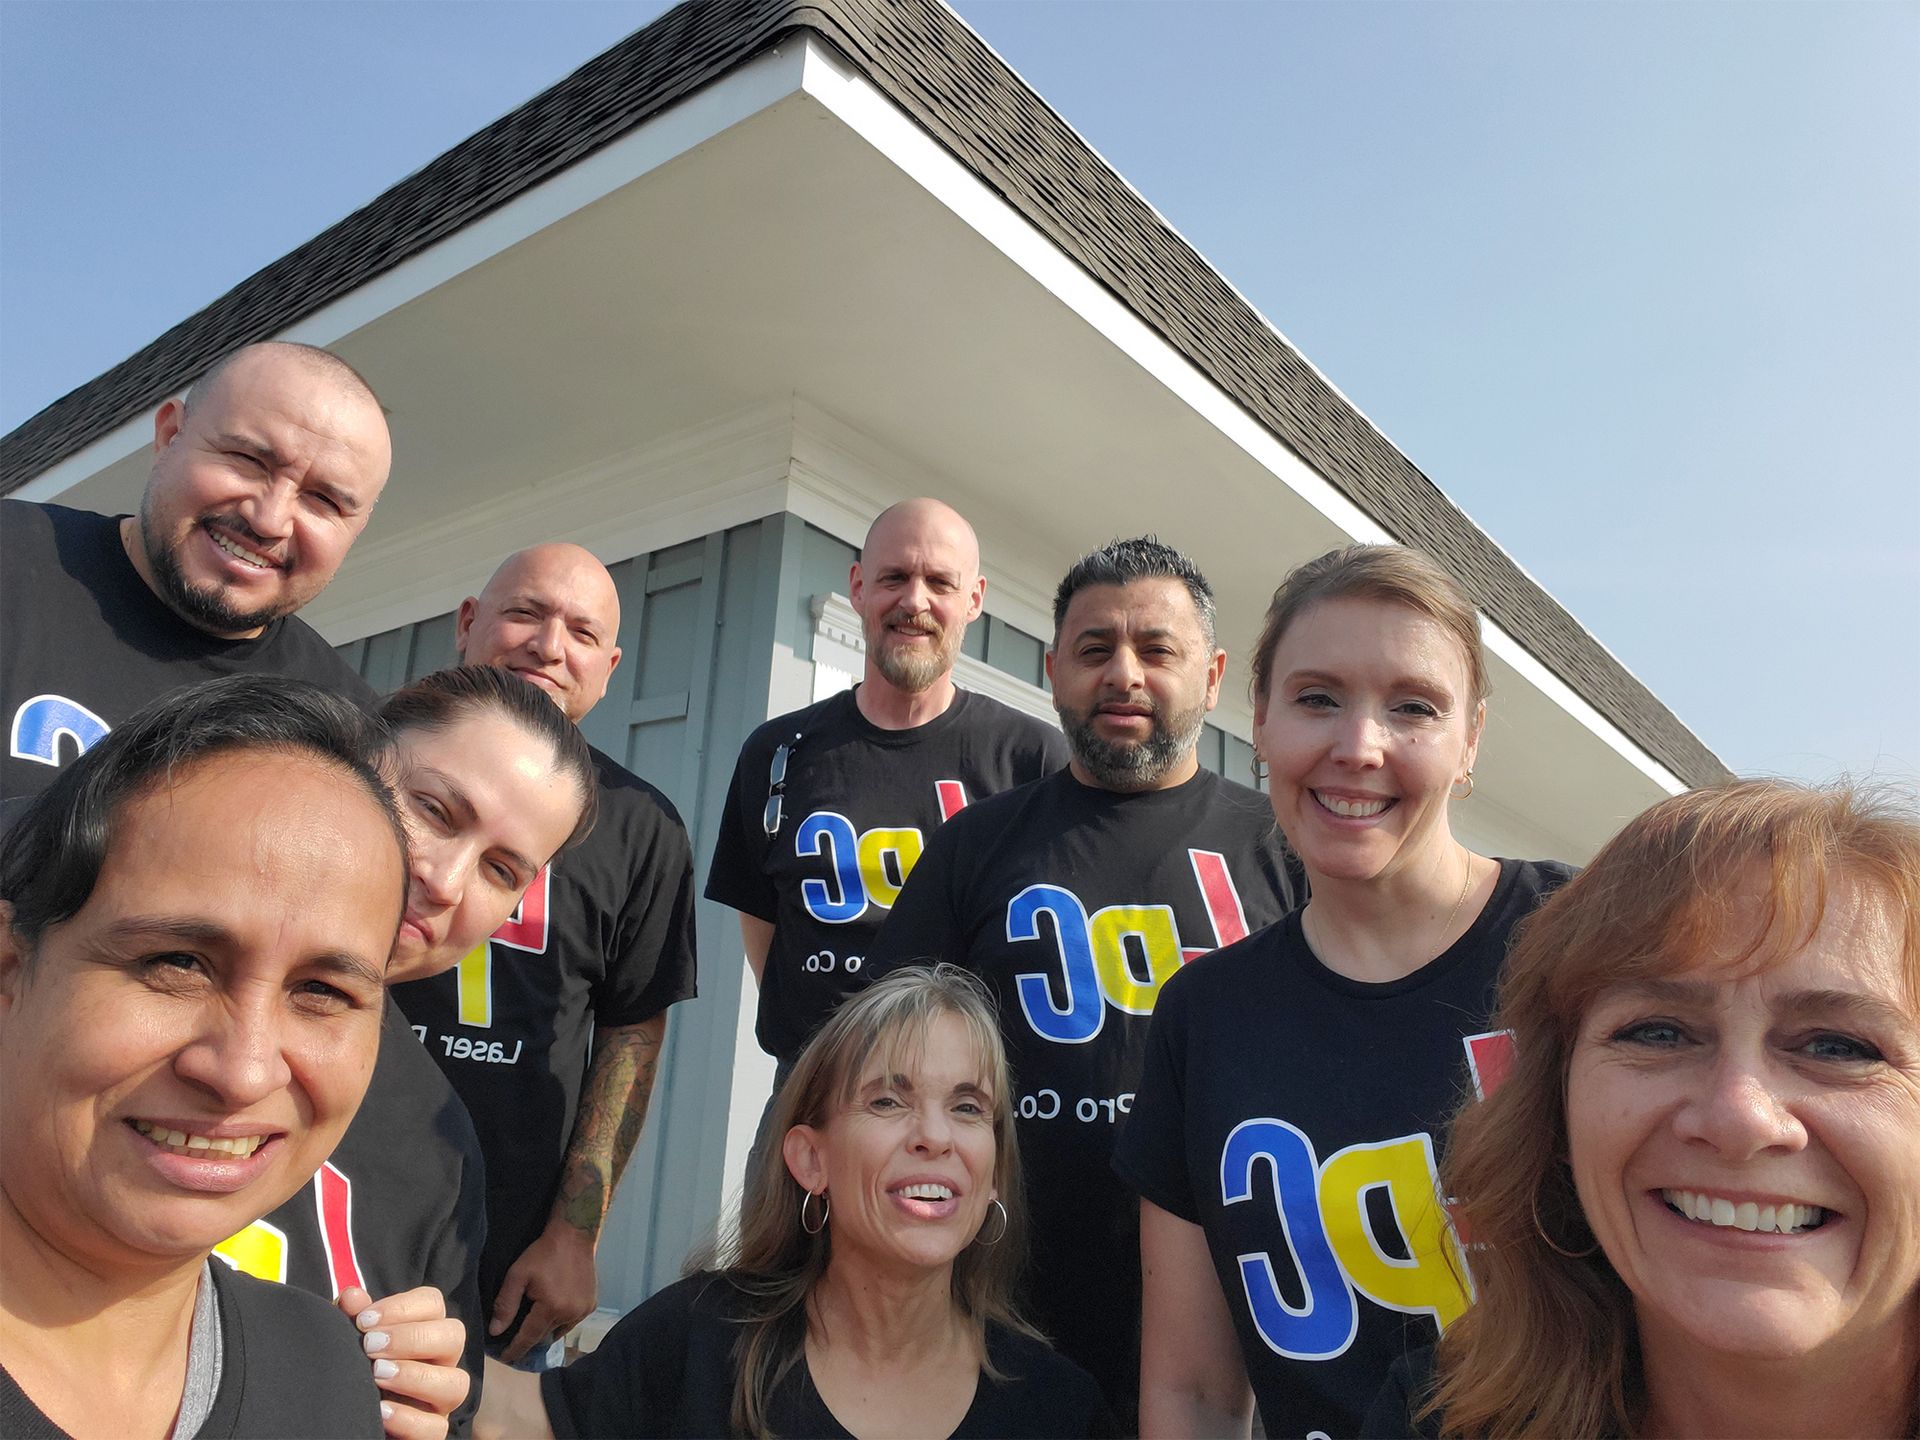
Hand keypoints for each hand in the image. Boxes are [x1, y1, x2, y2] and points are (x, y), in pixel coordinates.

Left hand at [338, 1285, 471, 1439]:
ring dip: (415, 1376)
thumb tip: (352, 1296)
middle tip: (371, 1346)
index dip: (402, 1306)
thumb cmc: (354, 1369)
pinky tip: (380, 1410)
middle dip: (412, 1338)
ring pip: (457, 1383)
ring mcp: (440, 1400)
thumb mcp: (350, 1341)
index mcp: (425, 1332)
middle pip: (454, 1336)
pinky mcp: (432, 1433)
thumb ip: (352, 1318)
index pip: (433, 1303)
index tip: (364, 1321)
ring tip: (376, 1375)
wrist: (346, 1417)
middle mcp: (441, 1362)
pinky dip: (408, 1419)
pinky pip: (436, 1429)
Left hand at [488, 1221, 597, 1364]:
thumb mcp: (518, 1274)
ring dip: (546, 1330)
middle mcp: (570, 1314)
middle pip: (544, 1335)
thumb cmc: (542, 1253)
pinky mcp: (591, 1305)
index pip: (529, 1337)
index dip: (515, 1349)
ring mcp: (583, 1310)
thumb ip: (506, 1304)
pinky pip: (572, 1322)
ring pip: (559, 1330)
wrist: (574, 1234)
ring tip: (535, 1323)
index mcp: (551, 1308)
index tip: (505, 1359)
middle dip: (529, 1338)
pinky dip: (561, 1321)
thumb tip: (495, 1331)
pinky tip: (553, 1311)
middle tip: (515, 1339)